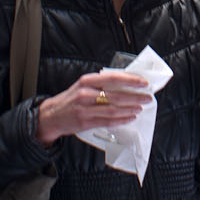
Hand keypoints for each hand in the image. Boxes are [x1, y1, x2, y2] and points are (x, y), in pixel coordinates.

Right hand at [35, 68, 151, 144]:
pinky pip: (108, 121)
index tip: (144, 82)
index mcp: (87, 80)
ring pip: (114, 109)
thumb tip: (127, 83)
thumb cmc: (71, 99)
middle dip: (135, 96)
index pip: (113, 78)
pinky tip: (130, 117)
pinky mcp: (85, 122)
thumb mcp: (84, 85)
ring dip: (130, 109)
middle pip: (116, 95)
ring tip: (141, 107)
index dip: (131, 80)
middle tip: (148, 97)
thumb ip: (101, 84)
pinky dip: (122, 119)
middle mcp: (86, 93)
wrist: (52, 115)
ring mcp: (85, 108)